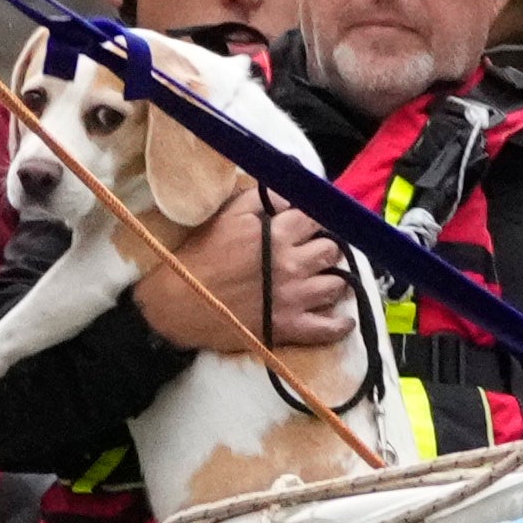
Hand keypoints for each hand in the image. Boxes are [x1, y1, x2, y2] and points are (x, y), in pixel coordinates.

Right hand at [128, 179, 359, 352]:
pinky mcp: (288, 328)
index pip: (315, 218)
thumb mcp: (226, 216)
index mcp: (276, 235)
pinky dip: (340, 324)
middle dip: (327, 249)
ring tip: (326, 280)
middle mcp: (291, 265)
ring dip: (335, 281)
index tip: (311, 225)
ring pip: (336, 286)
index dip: (315, 220)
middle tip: (317, 253)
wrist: (178, 303)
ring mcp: (293, 298)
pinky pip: (328, 329)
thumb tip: (288, 193)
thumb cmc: (199, 257)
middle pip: (331, 251)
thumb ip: (260, 200)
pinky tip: (343, 319)